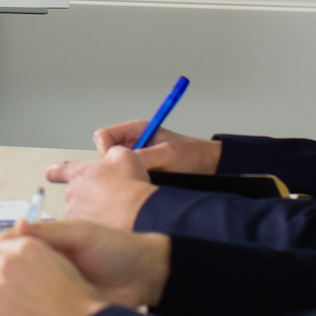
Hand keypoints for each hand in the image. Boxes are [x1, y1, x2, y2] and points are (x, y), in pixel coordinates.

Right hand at [0, 218, 170, 309]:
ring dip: (13, 295)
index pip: (12, 243)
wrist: (146, 276)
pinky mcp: (65, 304)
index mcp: (50, 241)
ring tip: (2, 301)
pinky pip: (41, 308)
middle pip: (13, 268)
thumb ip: (50, 231)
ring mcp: (56, 284)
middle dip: (0, 275)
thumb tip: (18, 224)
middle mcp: (49, 261)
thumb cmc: (117, 247)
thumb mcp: (82, 234)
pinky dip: (29, 312)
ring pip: (23, 290)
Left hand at [44, 146, 157, 228]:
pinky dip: (95, 228)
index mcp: (79, 173)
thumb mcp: (124, 156)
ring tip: (112, 213)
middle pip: (73, 195)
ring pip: (79, 214)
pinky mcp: (81, 233)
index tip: (53, 174)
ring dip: (90, 214)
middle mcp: (72, 193)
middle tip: (106, 199)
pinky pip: (84, 230)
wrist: (139, 215)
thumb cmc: (131, 187)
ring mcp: (75, 214)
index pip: (56, 171)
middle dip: (86, 197)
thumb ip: (110, 151)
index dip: (55, 172)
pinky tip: (111, 226)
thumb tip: (109, 152)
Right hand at [95, 120, 222, 173]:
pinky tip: (144, 186)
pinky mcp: (142, 170)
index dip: (106, 150)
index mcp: (136, 130)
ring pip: (115, 167)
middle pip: (106, 153)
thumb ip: (144, 157)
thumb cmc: (193, 154)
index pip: (103, 136)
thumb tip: (121, 164)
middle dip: (113, 165)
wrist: (211, 166)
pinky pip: (127, 176)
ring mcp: (137, 157)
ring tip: (141, 180)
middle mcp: (133, 142)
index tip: (116, 162)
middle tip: (129, 174)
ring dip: (124, 175)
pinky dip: (132, 182)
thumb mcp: (168, 154)